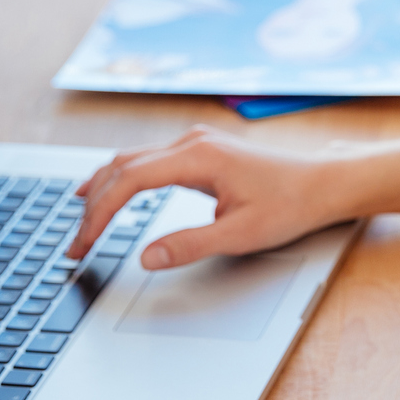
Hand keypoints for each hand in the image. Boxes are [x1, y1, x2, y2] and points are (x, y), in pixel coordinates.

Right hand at [66, 125, 352, 268]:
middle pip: (120, 167)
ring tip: (80, 222)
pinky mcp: (200, 150)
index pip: (127, 182)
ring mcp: (194, 142)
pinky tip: (107, 190)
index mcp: (197, 157)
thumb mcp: (241, 235)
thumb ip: (190, 246)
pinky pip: (147, 159)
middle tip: (75, 245)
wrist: (324, 183)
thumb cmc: (290, 205)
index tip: (83, 246)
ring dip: (102, 189)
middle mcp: (191, 142)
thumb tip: (146, 257)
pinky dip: (121, 179)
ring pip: (130, 160)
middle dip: (92, 206)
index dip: (98, 215)